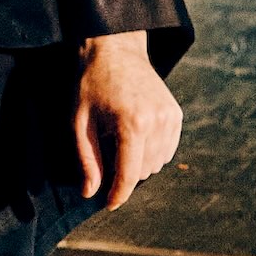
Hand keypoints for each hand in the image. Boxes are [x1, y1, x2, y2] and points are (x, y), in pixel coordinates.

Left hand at [74, 29, 182, 208]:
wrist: (116, 50)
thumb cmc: (92, 84)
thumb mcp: (80, 122)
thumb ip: (87, 159)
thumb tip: (90, 192)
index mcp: (133, 124)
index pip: (129, 174)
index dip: (118, 194)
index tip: (108, 205)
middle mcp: (158, 122)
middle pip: (144, 171)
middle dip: (124, 175)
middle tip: (105, 156)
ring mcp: (171, 117)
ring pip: (157, 163)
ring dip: (138, 163)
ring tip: (118, 140)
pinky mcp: (176, 114)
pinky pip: (167, 150)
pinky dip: (151, 152)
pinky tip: (135, 137)